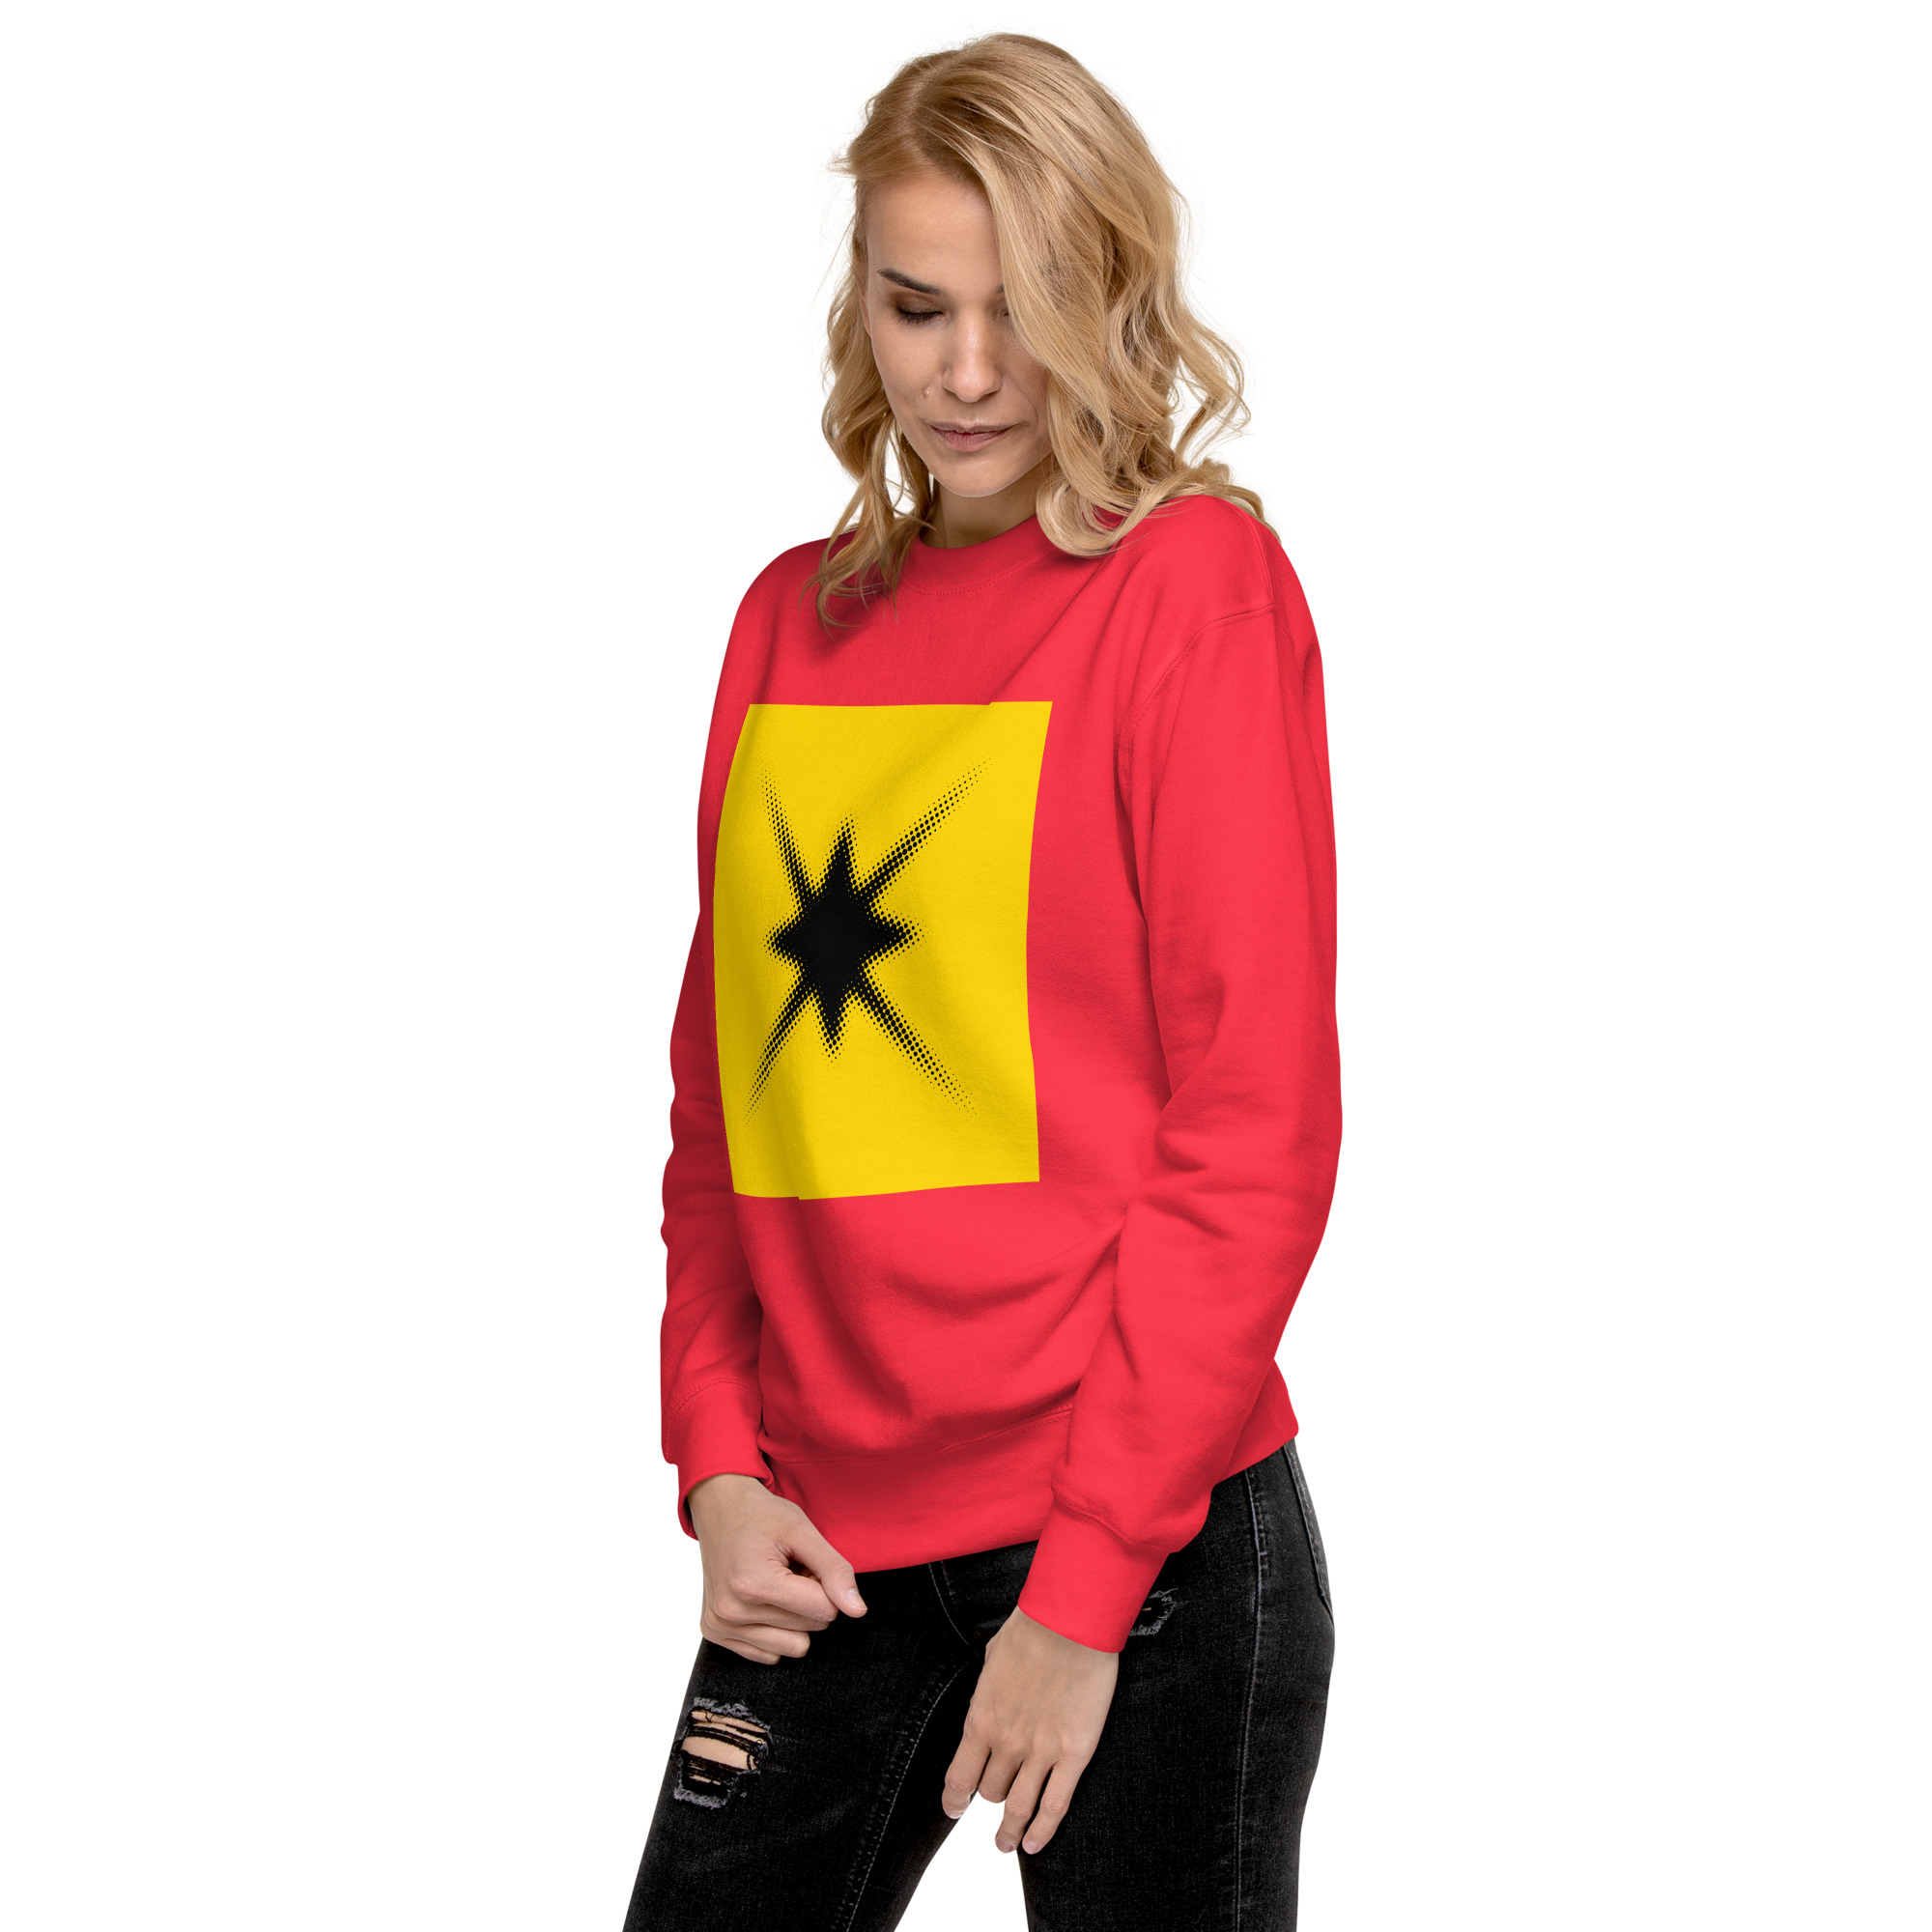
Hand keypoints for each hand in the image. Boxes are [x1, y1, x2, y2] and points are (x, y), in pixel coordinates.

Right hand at [686, 1473, 867, 1664]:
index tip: (806, 1562)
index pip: (823, 1609)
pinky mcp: (715, 1633)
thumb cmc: (762, 1516)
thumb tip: (858, 1611)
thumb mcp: (804, 1531)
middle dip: (809, 1599)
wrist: (720, 1508)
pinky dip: (775, 1628)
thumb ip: (834, 1570)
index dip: (825, 1584)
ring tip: (776, 1583)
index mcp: (752, 1583)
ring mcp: (720, 1625)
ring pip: (794, 1647)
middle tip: (789, 1569)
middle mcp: (730, 1611)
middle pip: (810, 1629)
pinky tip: (761, 1598)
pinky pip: (770, 1654)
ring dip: (793, 1616)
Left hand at [940, 1606, 1117, 1854]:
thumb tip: (987, 1705)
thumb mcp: (991, 1661)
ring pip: (1019, 1808)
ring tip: (1007, 1844)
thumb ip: (987, 1693)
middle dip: (992, 1798)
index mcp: (981, 1718)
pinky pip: (1054, 1806)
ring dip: (1010, 1833)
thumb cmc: (1031, 1630)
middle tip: (996, 1805)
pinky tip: (1034, 1845)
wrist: (1070, 1622)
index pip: (958, 1778)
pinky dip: (1043, 1832)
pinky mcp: (1074, 1754)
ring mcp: (1041, 1752)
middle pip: (991, 1792)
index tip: (954, 1810)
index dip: (954, 1801)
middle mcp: (1006, 1743)